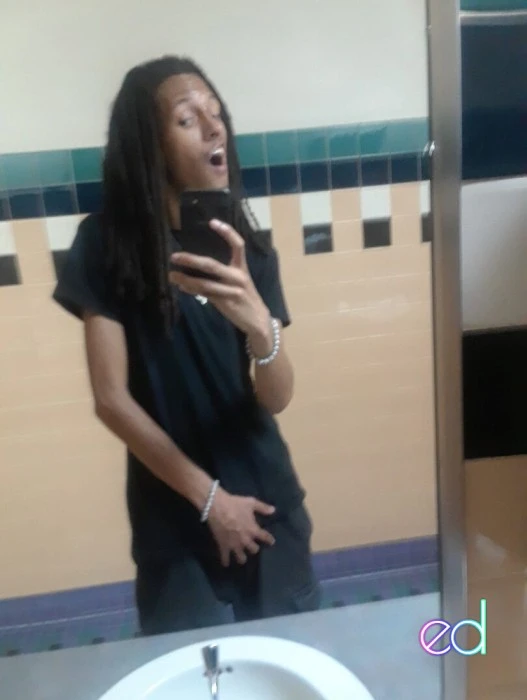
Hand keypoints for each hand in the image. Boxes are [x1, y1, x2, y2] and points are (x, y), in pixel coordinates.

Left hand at [170, 220, 272, 353]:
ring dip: (186, 279)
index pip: (238, 245)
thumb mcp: (238, 284)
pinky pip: (206, 295)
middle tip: (174, 256)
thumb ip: (220, 276)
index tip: (212, 222)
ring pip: (205, 283)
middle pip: (212, 265)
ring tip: (172, 275)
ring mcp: (232, 291)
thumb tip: (192, 271)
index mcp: (243, 269)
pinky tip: (182, 286)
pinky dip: (192, 290)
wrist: (258, 321)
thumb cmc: (245, 299)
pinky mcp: (226, 304)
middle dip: (191, 260)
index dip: (227, 232)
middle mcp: (238, 277)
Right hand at [206, 487, 275, 565]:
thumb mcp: (251, 503)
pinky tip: (226, 563)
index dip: (269, 540)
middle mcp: (245, 540)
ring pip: (241, 558)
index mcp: (253, 530)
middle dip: (254, 548)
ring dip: (242, 558)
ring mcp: (234, 545)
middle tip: (252, 546)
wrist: (217, 507)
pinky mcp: (223, 546)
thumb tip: (273, 510)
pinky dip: (226, 561)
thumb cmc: (235, 504)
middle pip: (254, 550)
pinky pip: (225, 558)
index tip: (271, 542)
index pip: (265, 537)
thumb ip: (262, 507)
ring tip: (241, 557)